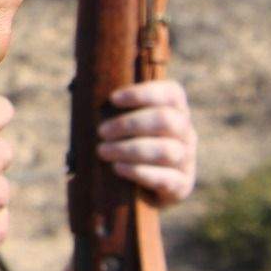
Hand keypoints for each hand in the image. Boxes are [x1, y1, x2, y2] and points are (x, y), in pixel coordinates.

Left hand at [97, 80, 196, 207]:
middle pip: (166, 120)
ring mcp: (186, 160)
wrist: (138, 188)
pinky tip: (118, 168)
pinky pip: (165, 178)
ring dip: (129, 149)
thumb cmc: (123, 143)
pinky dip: (139, 172)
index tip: (113, 99)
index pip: (171, 93)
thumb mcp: (121, 121)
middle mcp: (186, 133)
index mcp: (175, 111)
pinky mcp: (182, 186)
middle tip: (101, 132)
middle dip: (128, 124)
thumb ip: (111, 104)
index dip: (143, 93)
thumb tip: (84, 82)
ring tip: (103, 151)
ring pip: (165, 150)